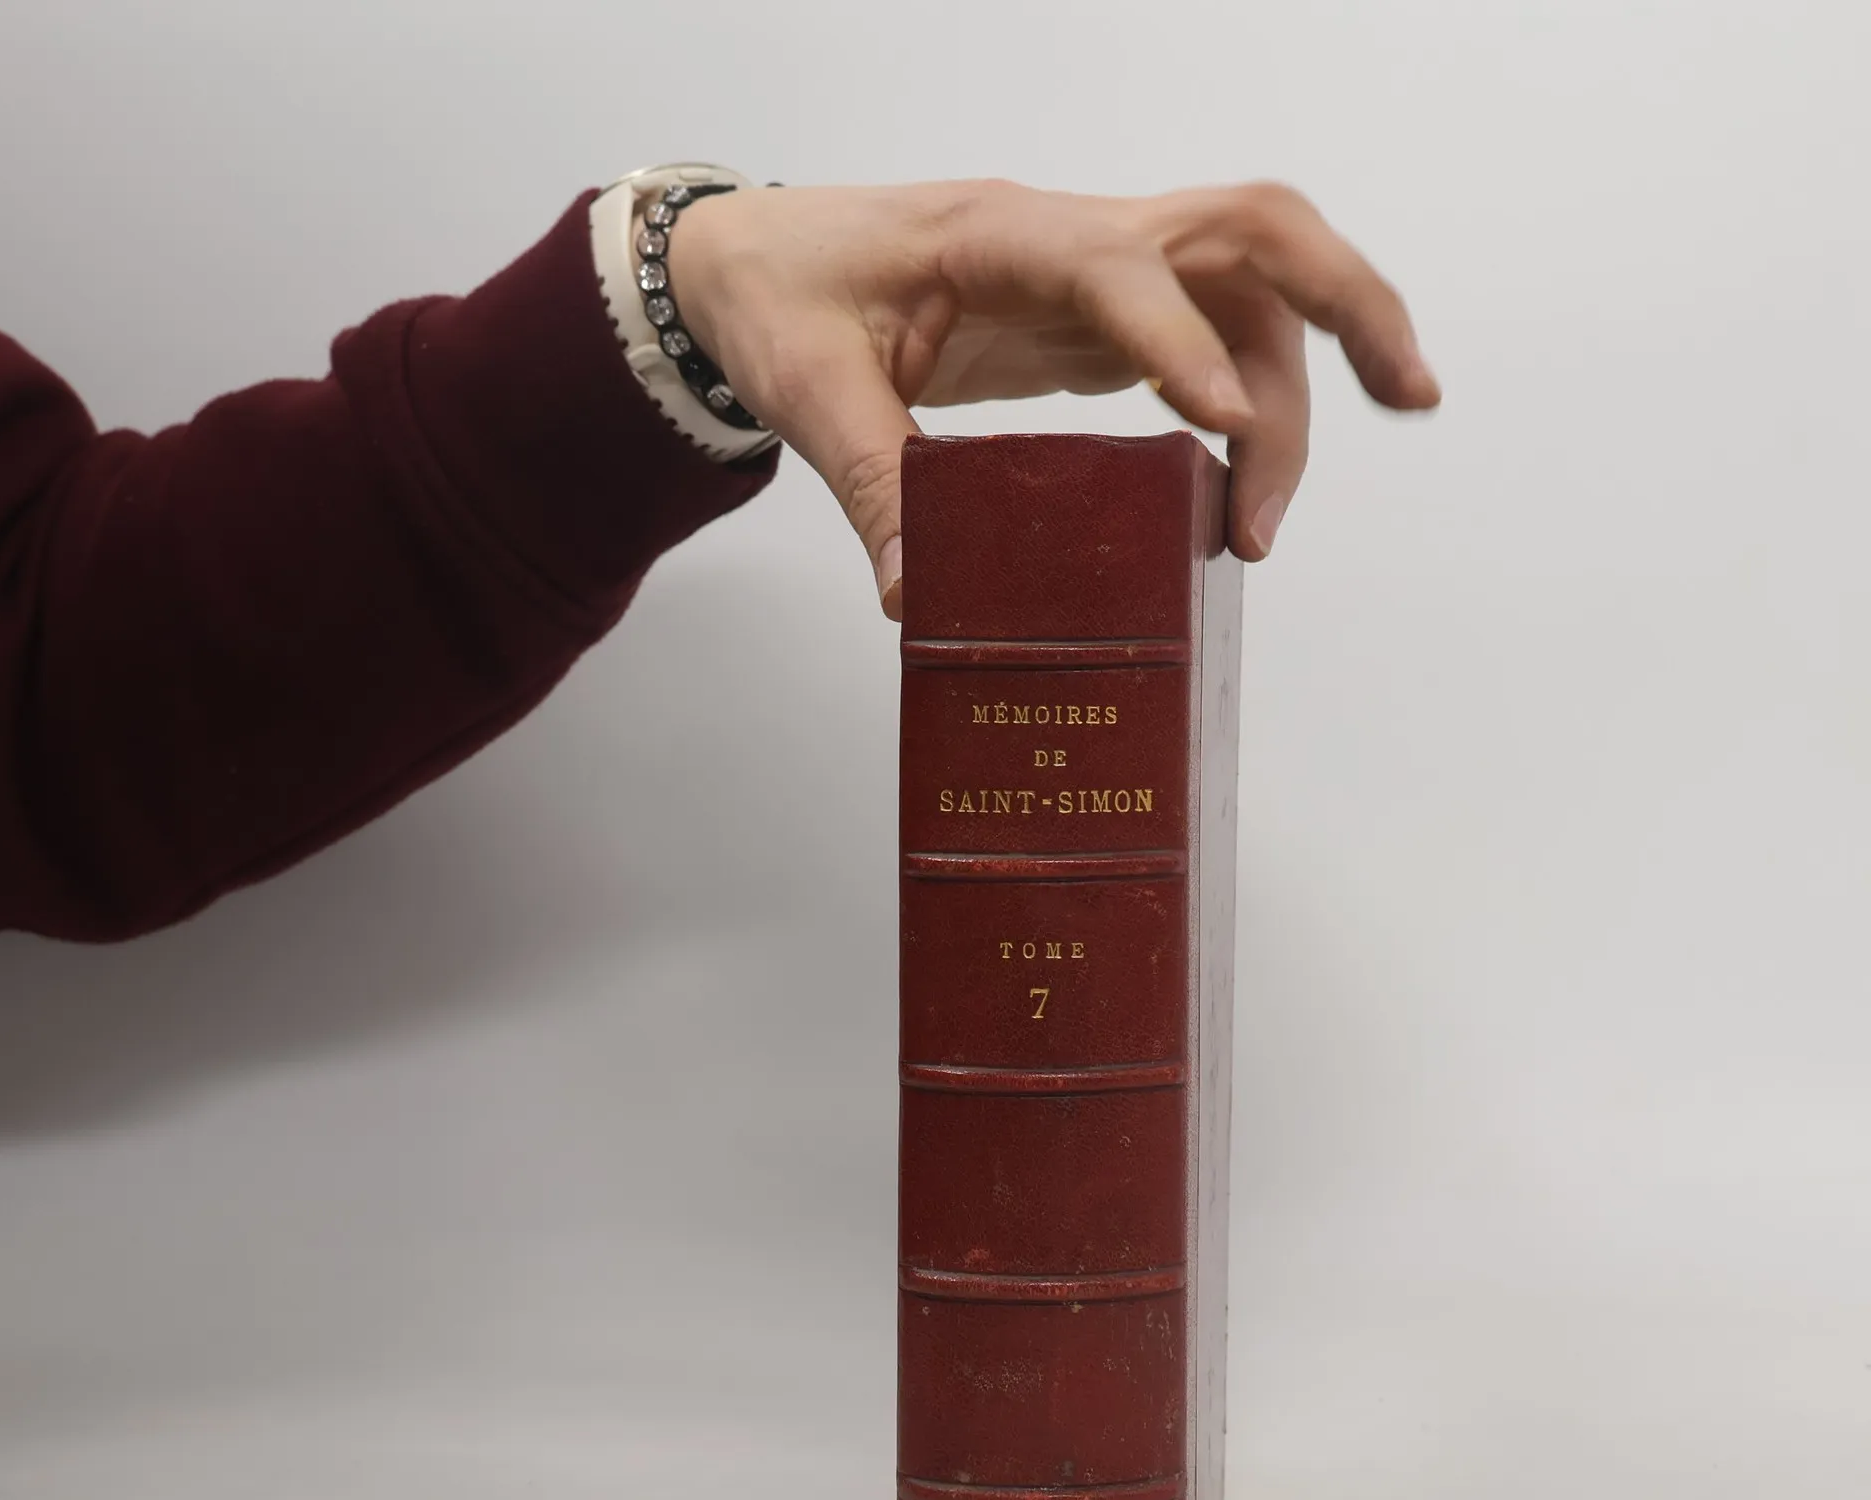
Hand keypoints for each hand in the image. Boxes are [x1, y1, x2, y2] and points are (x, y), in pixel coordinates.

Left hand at [667, 178, 1439, 619]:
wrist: (755, 263)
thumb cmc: (779, 299)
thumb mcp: (809, 391)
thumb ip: (873, 485)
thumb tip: (919, 598)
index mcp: (998, 234)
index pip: (1119, 265)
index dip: (1180, 338)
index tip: (1220, 425)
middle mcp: (1071, 240)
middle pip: (1251, 231)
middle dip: (1348, 302)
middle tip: (1413, 396)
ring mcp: (1096, 277)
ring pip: (1249, 294)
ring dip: (1306, 387)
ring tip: (1267, 526)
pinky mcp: (1096, 323)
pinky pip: (1207, 342)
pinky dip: (1248, 408)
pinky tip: (1239, 488)